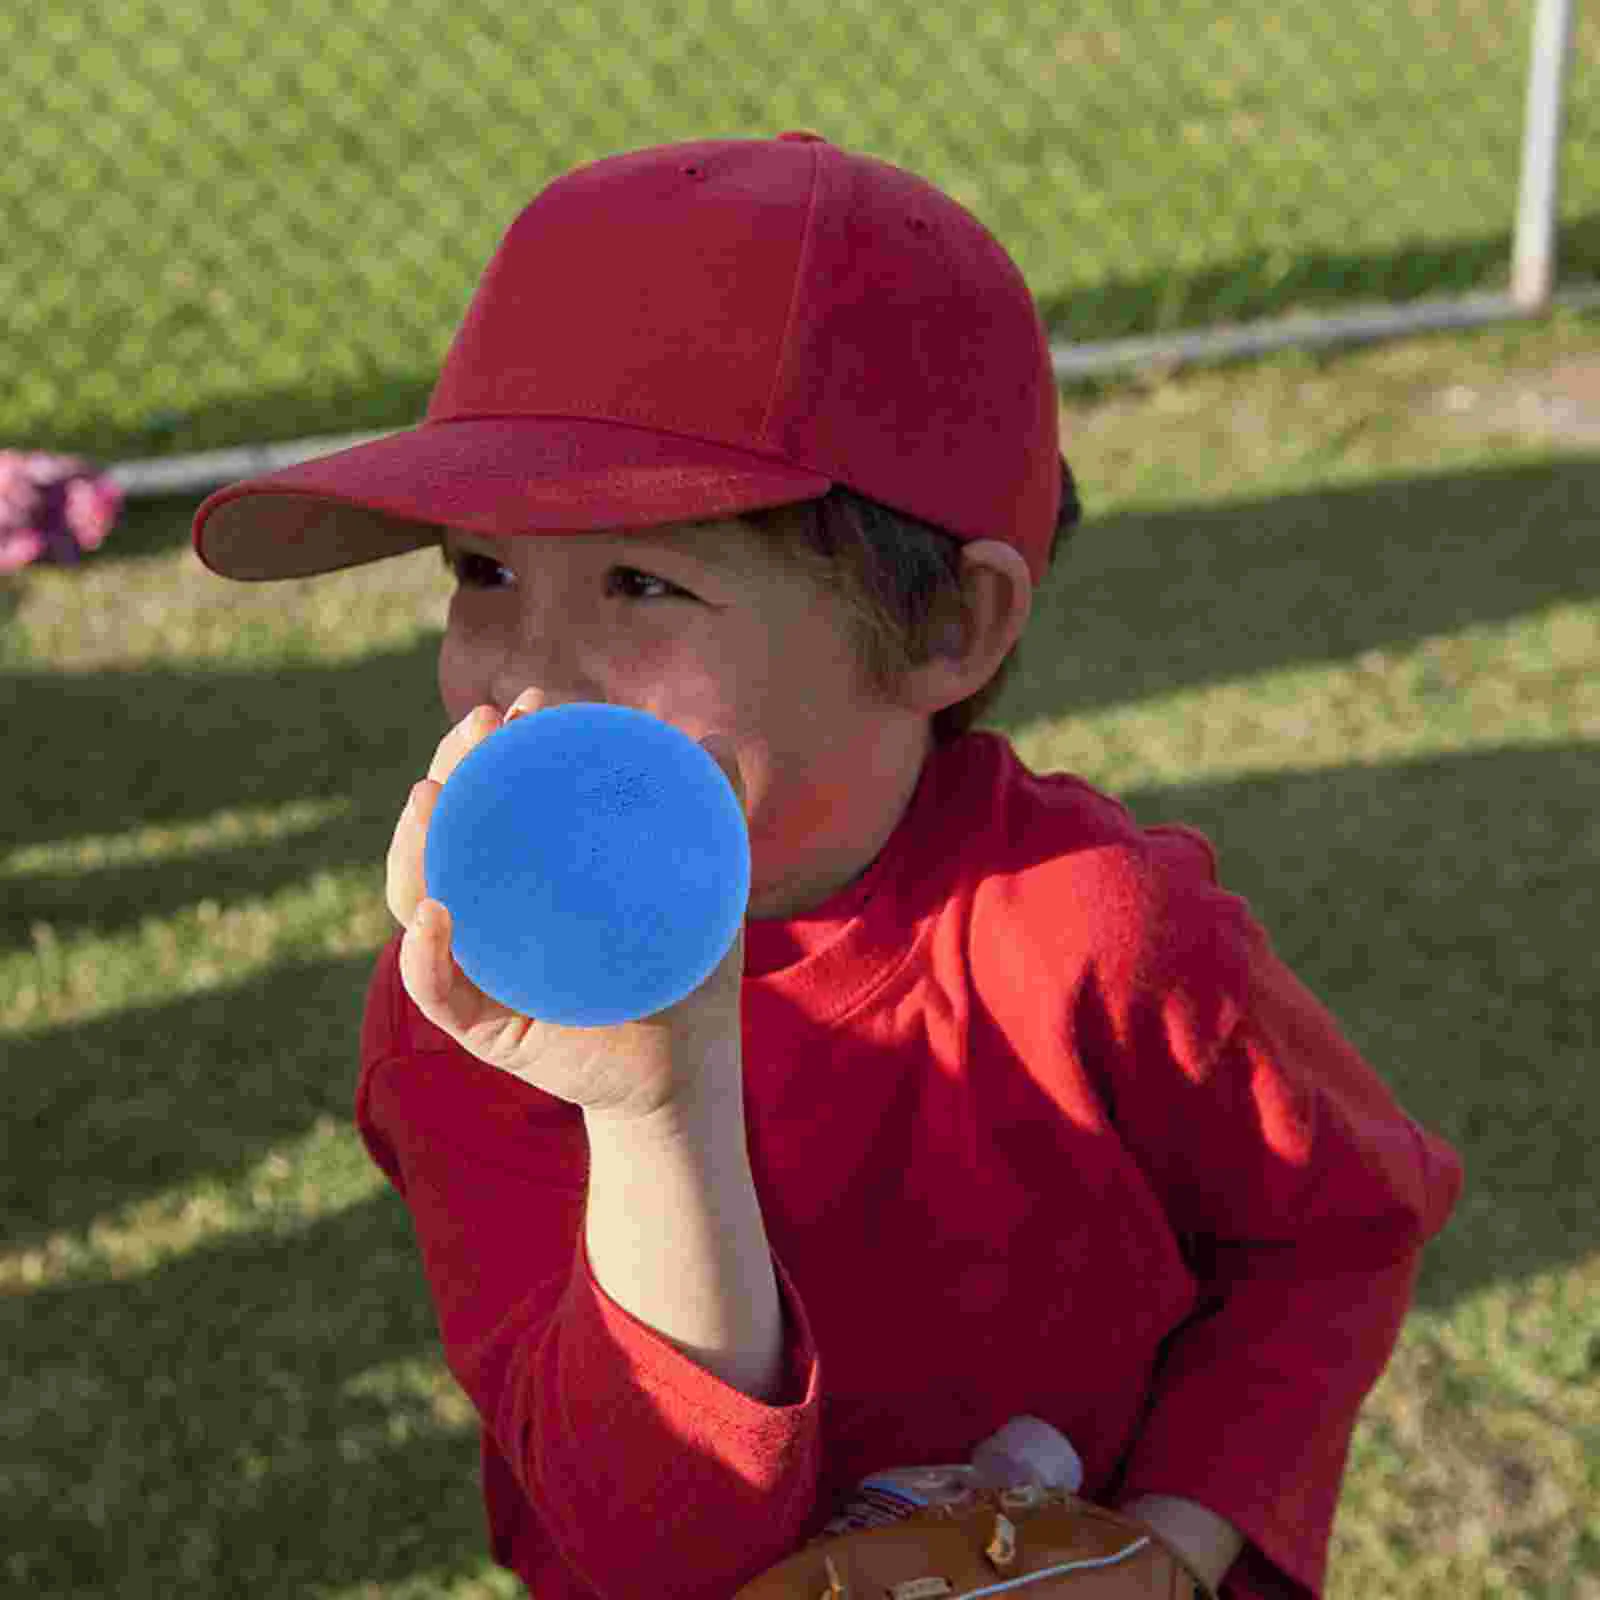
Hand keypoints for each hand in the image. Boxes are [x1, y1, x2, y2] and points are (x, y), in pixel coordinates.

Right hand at [385, 700, 749, 1118]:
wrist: (689, 1061)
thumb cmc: (686, 966)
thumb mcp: (703, 882)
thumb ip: (711, 811)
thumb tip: (717, 740)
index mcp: (527, 870)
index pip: (493, 796)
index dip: (494, 743)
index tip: (527, 702)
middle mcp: (489, 909)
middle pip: (442, 832)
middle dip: (450, 767)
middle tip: (484, 725)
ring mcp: (477, 964)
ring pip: (418, 898)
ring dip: (413, 845)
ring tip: (430, 796)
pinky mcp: (481, 1025)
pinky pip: (438, 990)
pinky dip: (425, 955)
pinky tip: (438, 915)